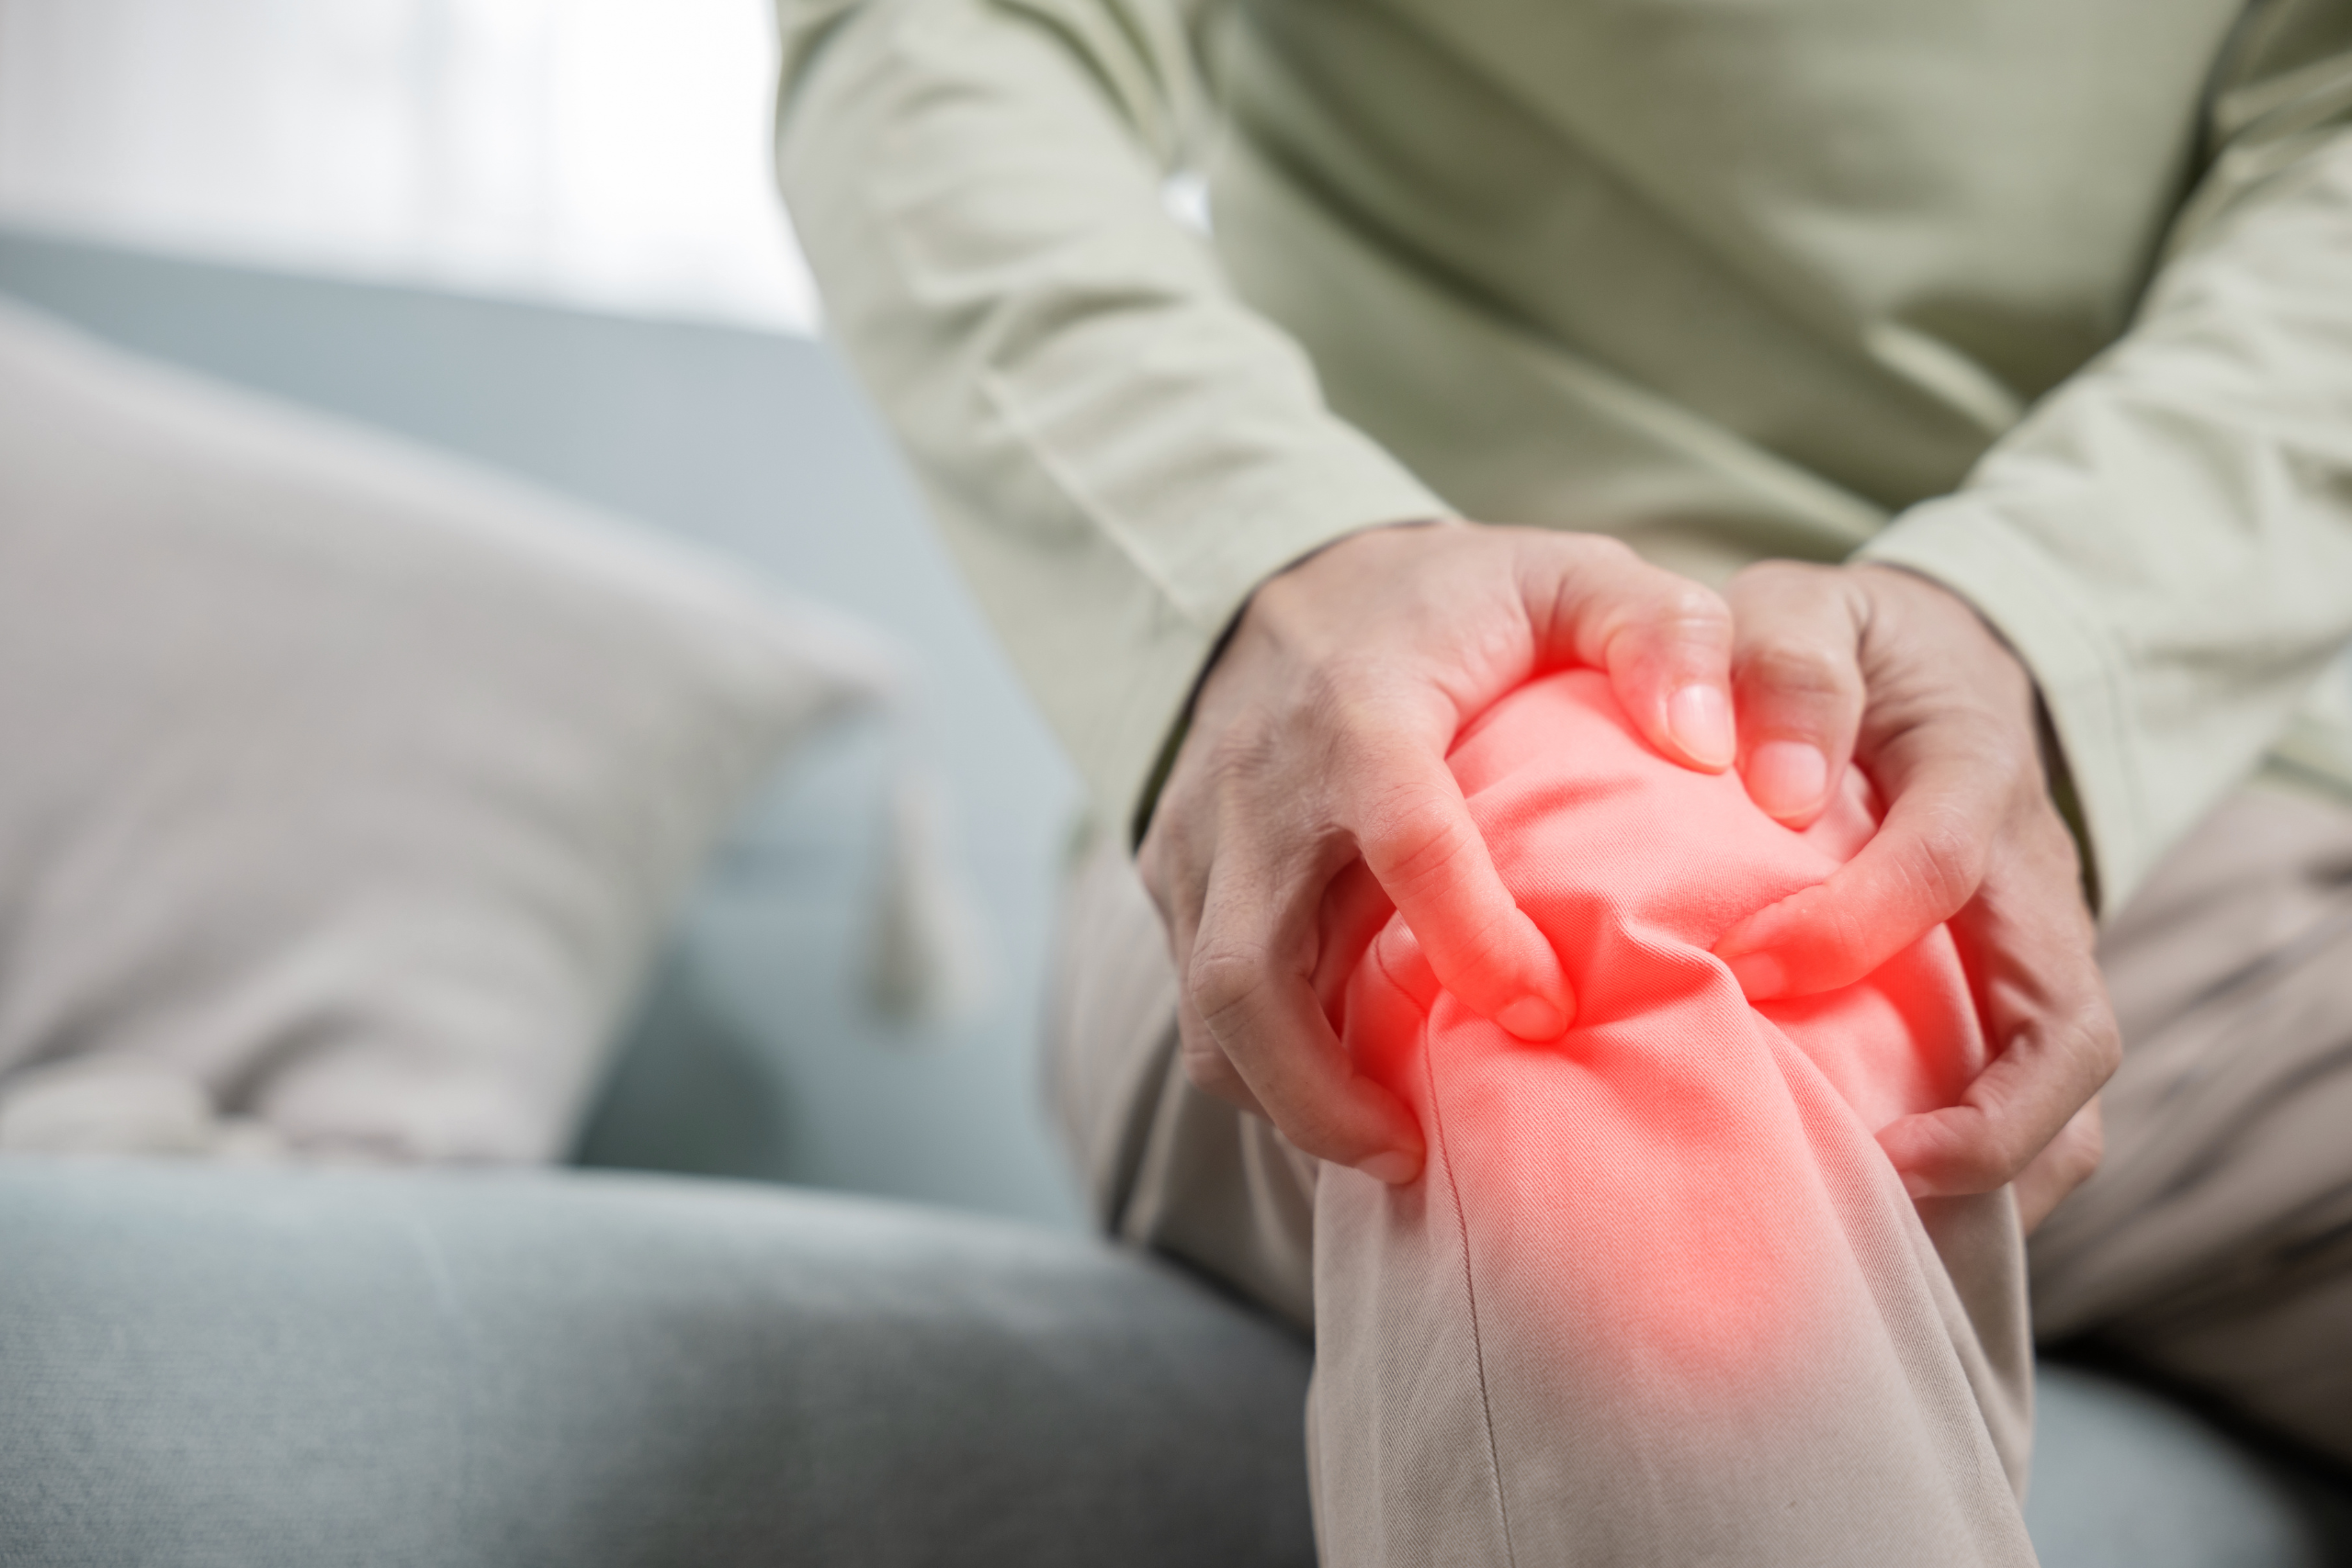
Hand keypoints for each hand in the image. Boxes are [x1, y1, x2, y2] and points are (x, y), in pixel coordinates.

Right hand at [1136, 522, 1737, 1183]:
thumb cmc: (1450, 600)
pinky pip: (1196, 995)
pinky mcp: (1171, 873)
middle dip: (1322, 1091)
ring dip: (1283, 1097)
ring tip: (1383, 1149)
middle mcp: (1258, 784)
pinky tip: (1339, 1088)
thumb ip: (1663, 632)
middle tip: (1417, 1155)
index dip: (1474, 943)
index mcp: (1361, 708)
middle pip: (1247, 972)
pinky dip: (1259, 1062)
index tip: (1552, 1013)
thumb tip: (1714, 746)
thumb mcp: (1569, 575)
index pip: (1405, 841)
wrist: (1283, 579)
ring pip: (1206, 1006)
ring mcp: (1199, 835)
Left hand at [1711, 561, 2119, 1227]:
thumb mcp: (1802, 607)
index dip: (1844, 926)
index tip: (1737, 965)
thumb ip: (1786, 665)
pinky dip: (1986, 1171)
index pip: (1939, 865)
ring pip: (2068, 1085)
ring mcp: (2038, 944)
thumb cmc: (1835, 645)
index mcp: (1976, 769)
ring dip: (1996, 1167)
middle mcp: (2033, 874)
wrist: (1916, 656)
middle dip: (1985, 1116)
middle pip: (2071, 1024)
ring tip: (1878, 1217)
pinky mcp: (2011, 991)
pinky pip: (2035, 1102)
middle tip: (1862, 1162)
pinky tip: (1881, 1207)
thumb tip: (1783, 790)